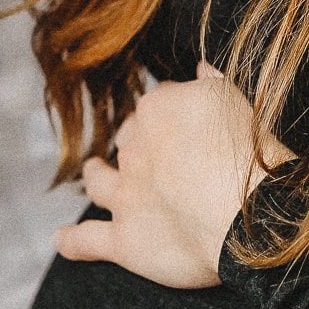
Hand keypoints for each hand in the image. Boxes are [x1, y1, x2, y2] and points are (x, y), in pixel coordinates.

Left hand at [55, 60, 295, 288]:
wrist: (246, 214)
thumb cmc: (247, 153)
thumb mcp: (234, 100)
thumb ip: (212, 82)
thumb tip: (200, 68)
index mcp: (158, 110)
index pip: (160, 103)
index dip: (174, 113)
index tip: (189, 123)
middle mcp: (135, 150)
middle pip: (128, 139)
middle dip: (135, 141)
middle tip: (154, 151)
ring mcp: (126, 195)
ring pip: (99, 180)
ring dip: (95, 175)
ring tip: (93, 172)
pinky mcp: (125, 239)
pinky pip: (88, 239)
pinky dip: (71, 241)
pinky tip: (61, 240)